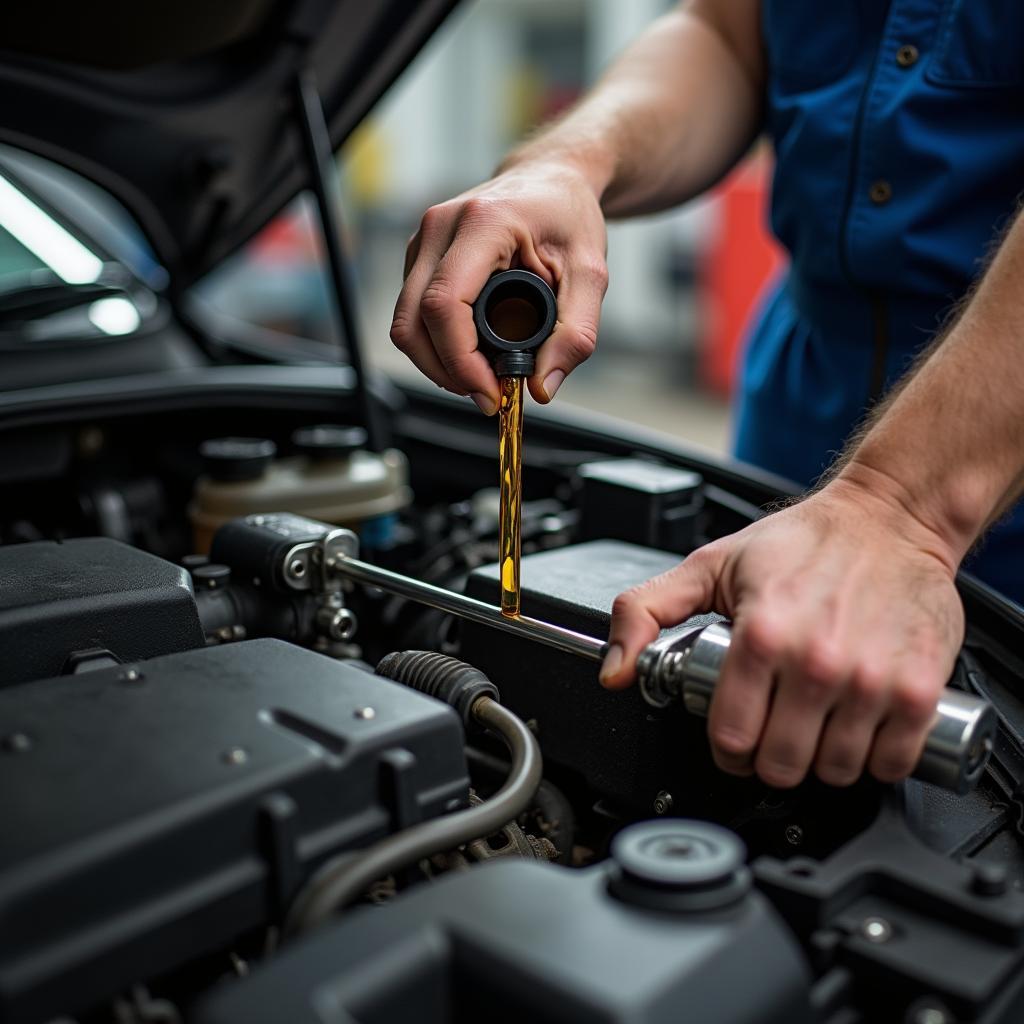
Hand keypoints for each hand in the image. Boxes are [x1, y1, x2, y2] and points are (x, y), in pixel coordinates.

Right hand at [390, 161, 607, 413]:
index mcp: (484, 222)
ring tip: (481, 378)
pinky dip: (436, 345)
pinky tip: (470, 355)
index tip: (491, 390)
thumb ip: (575, 333)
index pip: (445, 304)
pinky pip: (411, 314)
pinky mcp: (419, 256)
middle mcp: (441, 226)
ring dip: (437, 363)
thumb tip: (543, 387)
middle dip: (445, 371)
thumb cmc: (569, 215)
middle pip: (412, 321)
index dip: (460, 360)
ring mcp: (423, 240)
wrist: (552, 179)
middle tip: (487, 394)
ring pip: (405, 322)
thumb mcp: (591, 274)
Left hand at [600, 469, 965, 786]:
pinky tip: (861, 732)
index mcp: (761, 635)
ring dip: (822, 762)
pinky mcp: (920, 689)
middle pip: (781, 765)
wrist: (888, 517)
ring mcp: (872, 680)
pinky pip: (893, 763)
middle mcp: (817, 662)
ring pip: (835, 771)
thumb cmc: (801, 542)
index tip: (736, 739)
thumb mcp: (706, 567)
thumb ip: (644, 612)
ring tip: (818, 728)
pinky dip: (876, 761)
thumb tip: (613, 670)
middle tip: (777, 732)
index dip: (727, 748)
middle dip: (770, 759)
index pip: (731, 738)